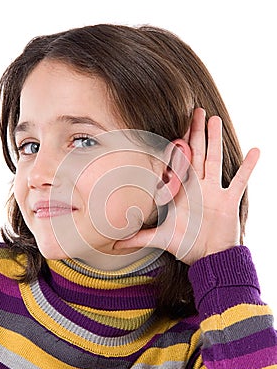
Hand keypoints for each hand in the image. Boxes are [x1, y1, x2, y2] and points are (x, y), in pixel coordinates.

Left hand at [114, 108, 259, 264]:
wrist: (209, 257)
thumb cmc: (186, 245)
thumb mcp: (159, 238)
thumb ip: (138, 237)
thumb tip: (113, 243)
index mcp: (181, 191)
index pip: (177, 164)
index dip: (174, 147)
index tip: (171, 127)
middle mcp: (197, 187)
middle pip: (196, 153)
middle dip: (195, 132)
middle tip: (194, 111)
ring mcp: (214, 192)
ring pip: (214, 160)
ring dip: (214, 140)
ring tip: (214, 119)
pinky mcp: (229, 201)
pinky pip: (240, 181)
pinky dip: (248, 167)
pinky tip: (256, 150)